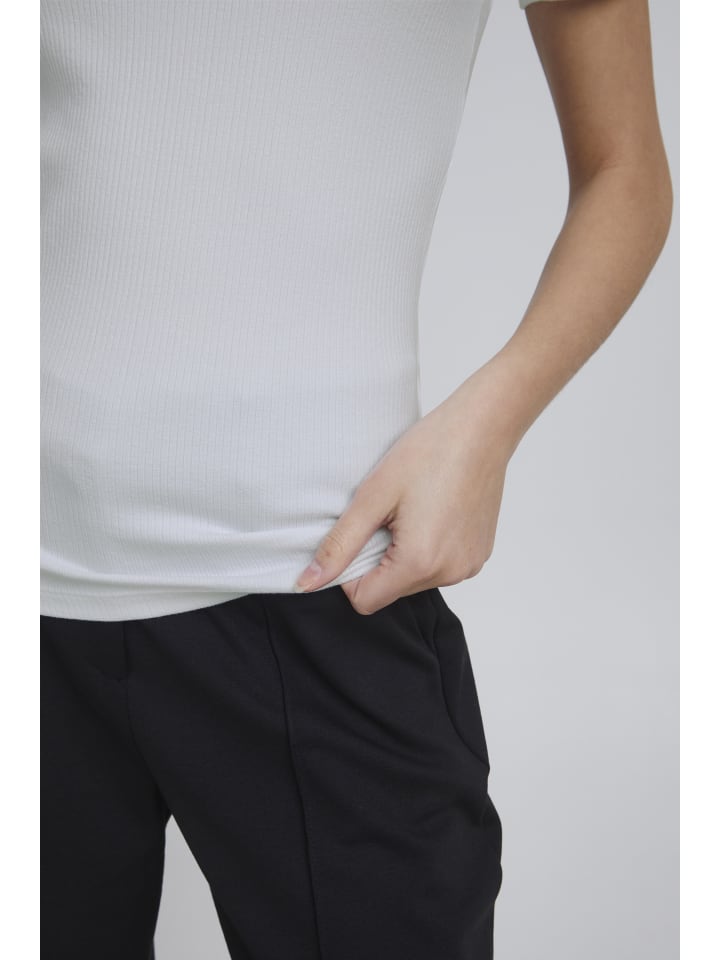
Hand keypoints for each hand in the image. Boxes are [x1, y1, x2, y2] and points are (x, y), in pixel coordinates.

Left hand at [292, 363, 521, 613]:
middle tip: (388, 515)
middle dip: (379, 560)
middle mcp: (448, 574)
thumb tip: (307, 582)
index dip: (351, 572)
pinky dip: (427, 549)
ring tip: (413, 511)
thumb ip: (339, 545)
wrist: (482, 429)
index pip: (365, 601)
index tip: (360, 534)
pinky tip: (433, 512)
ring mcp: (468, 567)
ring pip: (414, 580)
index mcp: (419, 563)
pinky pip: (439, 568)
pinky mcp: (479, 556)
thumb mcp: (372, 496)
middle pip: (391, 591)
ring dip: (403, 555)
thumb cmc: (429, 452)